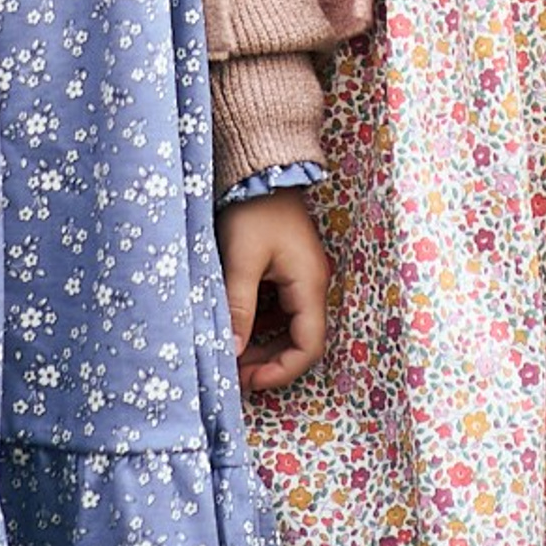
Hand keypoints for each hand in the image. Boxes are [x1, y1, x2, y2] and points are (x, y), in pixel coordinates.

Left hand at [218, 190, 328, 393]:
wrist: (260, 167)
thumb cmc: (254, 210)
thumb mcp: (242, 260)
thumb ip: (239, 307)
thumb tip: (232, 352)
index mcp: (309, 285)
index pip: (308, 348)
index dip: (280, 371)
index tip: (247, 379)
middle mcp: (312, 284)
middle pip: (300, 341)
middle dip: (269, 360)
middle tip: (235, 370)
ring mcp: (302, 275)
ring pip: (289, 325)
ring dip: (264, 342)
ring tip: (232, 350)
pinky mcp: (289, 266)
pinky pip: (280, 307)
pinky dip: (261, 322)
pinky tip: (238, 323)